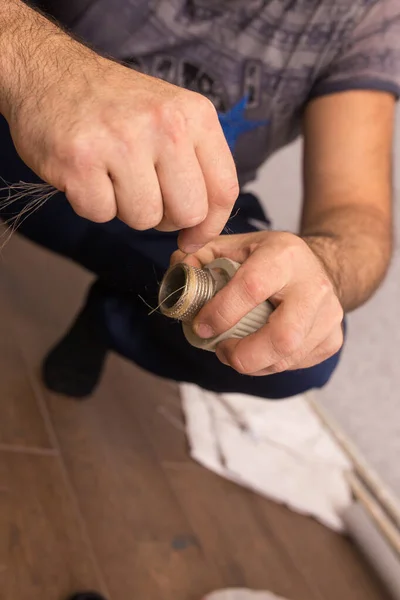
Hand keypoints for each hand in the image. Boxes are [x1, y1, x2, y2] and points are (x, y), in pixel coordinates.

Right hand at [3, 27, 237, 251]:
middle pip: (188, 213)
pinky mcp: (80, 160)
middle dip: (165, 217)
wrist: (47, 72)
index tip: (192, 237)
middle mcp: (164, 125)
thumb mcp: (171, 115)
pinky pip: (101, 214)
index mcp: (194, 115)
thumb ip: (195, 164)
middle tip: (144, 193)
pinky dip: (91, 203)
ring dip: (125, 209)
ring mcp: (121, 141)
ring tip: (111, 174)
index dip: (210, 225)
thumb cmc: (113, 104)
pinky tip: (86, 174)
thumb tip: (202, 229)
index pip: (224, 189)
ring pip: (144, 219)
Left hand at [172, 231, 343, 374]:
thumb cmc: (271, 259)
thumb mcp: (237, 245)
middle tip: (222, 351)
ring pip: (289, 358)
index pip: (252, 287)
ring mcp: (329, 315)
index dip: (221, 313)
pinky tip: (259, 351)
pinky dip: (270, 365)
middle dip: (243, 355)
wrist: (321, 266)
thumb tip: (177, 272)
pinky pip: (296, 364)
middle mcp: (314, 284)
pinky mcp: (333, 339)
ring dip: (253, 364)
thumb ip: (201, 256)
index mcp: (284, 255)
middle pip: (283, 337)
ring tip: (234, 353)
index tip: (200, 327)